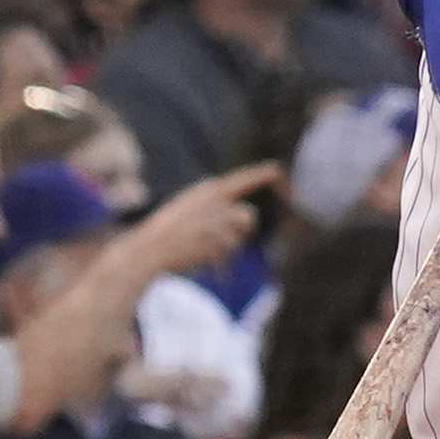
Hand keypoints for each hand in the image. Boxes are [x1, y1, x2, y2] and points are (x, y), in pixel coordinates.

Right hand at [120, 160, 280, 276]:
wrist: (148, 248)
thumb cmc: (167, 230)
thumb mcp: (191, 206)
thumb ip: (217, 206)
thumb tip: (247, 217)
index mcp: (211, 188)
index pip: (252, 176)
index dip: (275, 179)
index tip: (291, 189)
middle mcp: (218, 200)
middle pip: (249, 217)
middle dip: (240, 231)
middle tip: (217, 239)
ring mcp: (218, 221)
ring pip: (239, 238)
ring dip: (226, 247)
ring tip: (200, 248)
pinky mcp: (217, 242)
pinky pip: (228, 256)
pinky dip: (217, 262)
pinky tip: (197, 259)